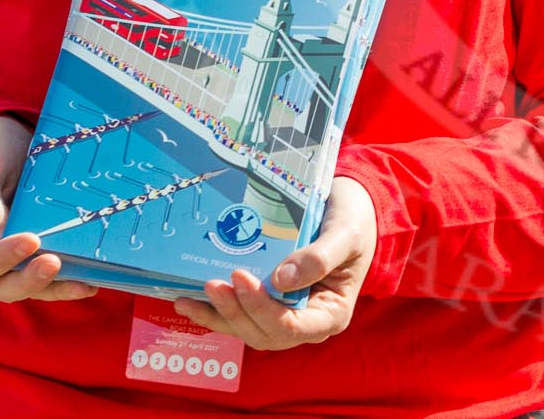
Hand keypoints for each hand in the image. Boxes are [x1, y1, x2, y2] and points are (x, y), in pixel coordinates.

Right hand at [0, 115, 96, 302]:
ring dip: (54, 289)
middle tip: (54, 263)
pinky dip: (67, 283)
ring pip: (26, 287)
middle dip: (27, 280)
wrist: (13, 139)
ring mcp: (7, 260)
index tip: (30, 240)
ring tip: (83, 283)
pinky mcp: (34, 255)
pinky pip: (47, 278)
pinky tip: (90, 282)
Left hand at [176, 175, 376, 349]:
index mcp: (331, 313)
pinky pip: (241, 315)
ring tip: (188, 299)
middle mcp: (307, 322)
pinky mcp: (271, 302)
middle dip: (235, 312)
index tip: (240, 277)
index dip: (262, 308)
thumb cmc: (355, 220)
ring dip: (219, 315)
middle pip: (264, 332)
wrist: (351, 210)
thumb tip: (281, 280)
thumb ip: (320, 257)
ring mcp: (287, 314)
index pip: (291, 326)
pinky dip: (216, 311)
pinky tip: (189, 302)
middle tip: (212, 283)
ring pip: (247, 328)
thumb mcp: (346, 234)